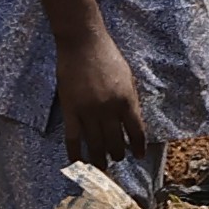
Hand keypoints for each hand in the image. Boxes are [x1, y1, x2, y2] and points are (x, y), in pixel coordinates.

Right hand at [54, 17, 153, 164]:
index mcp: (127, 100)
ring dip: (100, 159)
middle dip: (117, 155)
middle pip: (115, 142)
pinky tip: (79, 162)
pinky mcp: (70, 110)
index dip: (138, 147)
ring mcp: (88, 111)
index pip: (137, 132)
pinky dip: (76, 154)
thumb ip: (130, 100)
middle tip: (117, 159)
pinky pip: (73, 139)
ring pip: (96, 145)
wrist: (82, 43)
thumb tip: (132, 123)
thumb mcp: (128, 78)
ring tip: (102, 166)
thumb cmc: (107, 56)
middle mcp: (109, 109)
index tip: (138, 156)